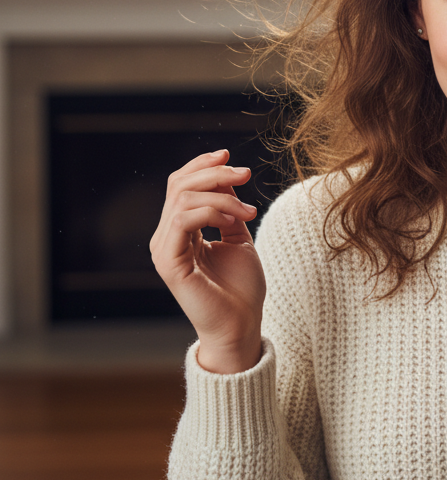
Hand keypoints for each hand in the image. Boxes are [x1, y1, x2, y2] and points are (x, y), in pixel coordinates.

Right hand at [150, 149, 265, 373]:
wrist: (242, 325)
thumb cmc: (241, 287)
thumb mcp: (238, 236)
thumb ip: (229, 208)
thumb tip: (228, 175)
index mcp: (179, 230)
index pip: (180, 184)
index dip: (202, 165)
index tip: (231, 155)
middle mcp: (165, 237)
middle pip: (179, 185)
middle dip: (215, 173)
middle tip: (246, 174)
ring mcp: (164, 250)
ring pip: (182, 199)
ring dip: (222, 196)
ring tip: (248, 213)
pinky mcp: (169, 263)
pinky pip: (183, 220)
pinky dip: (213, 212)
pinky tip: (236, 221)